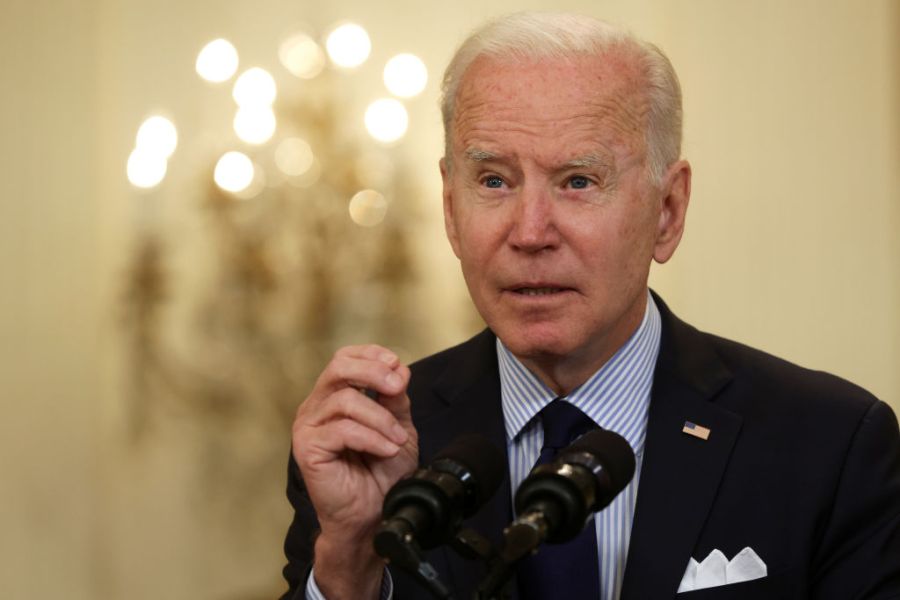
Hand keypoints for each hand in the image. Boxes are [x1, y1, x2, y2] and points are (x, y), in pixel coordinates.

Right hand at [292, 345, 418, 598]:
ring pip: (345, 401)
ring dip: (380, 419)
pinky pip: (342, 430)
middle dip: (373, 373)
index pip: (344, 358)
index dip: (371, 355)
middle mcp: (316, 407)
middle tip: (397, 388)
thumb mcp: (398, 427)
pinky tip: (386, 449)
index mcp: (333, 396)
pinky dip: (371, 437)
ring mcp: (308, 427)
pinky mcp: (307, 448)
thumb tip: (399, 370)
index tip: (396, 366)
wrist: (374, 514)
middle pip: (338, 368)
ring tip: (397, 439)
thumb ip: (396, 399)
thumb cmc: (382, 474)